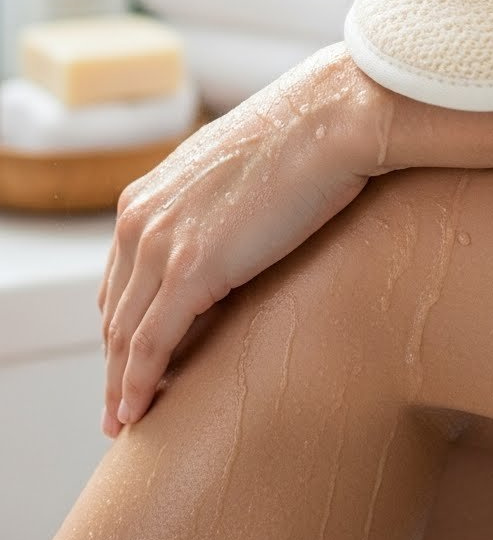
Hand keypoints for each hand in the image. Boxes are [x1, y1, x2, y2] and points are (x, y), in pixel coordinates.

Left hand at [97, 46, 387, 436]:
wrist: (331, 118)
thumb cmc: (306, 139)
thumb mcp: (243, 174)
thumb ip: (222, 207)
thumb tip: (242, 231)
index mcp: (149, 194)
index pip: (120, 276)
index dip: (121, 323)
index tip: (127, 359)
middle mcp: (141, 217)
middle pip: (114, 309)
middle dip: (113, 362)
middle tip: (118, 406)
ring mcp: (161, 243)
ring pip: (124, 333)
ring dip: (119, 384)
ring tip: (123, 422)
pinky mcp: (191, 269)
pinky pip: (151, 343)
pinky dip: (138, 384)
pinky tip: (137, 414)